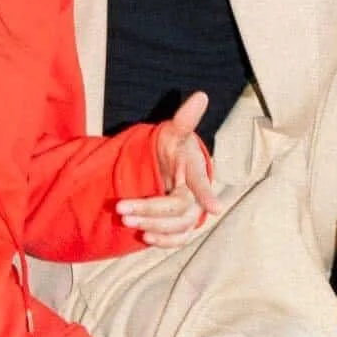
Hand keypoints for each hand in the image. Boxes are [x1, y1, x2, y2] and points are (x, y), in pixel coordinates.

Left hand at [116, 92, 220, 246]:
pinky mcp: (183, 226)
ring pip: (178, 227)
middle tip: (121, 208)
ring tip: (126, 220)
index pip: (200, 182)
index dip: (207, 194)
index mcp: (195, 170)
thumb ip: (185, 118)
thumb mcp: (173, 131)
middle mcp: (196, 195)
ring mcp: (191, 213)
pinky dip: (164, 241)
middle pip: (180, 209)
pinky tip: (145, 237)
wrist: (169, 166)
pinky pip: (178, 239)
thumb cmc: (172, 146)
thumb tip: (201, 95)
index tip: (215, 208)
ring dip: (153, 227)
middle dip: (151, 211)